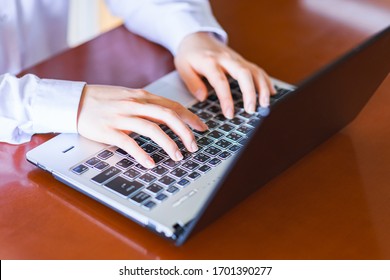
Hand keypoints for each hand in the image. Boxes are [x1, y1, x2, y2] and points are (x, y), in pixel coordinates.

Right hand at [77, 85, 207, 167]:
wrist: (74, 101)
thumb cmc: (103, 100)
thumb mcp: (129, 96)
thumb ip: (148, 104)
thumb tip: (169, 114)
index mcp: (142, 96)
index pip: (173, 106)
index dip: (190, 118)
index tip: (202, 128)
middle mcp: (135, 105)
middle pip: (168, 116)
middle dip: (185, 132)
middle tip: (194, 146)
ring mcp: (122, 117)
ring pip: (152, 129)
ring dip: (169, 144)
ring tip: (178, 157)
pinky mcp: (109, 130)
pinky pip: (129, 143)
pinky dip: (142, 154)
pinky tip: (151, 164)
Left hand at [174, 32, 275, 118]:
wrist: (197, 37)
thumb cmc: (189, 55)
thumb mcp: (182, 67)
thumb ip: (192, 82)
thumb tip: (202, 98)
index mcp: (209, 62)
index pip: (220, 81)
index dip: (226, 99)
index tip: (230, 114)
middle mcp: (226, 59)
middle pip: (243, 73)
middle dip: (250, 93)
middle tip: (251, 110)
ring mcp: (236, 59)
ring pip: (254, 71)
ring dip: (262, 87)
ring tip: (265, 104)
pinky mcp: (242, 61)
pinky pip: (257, 70)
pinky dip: (266, 81)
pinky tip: (271, 93)